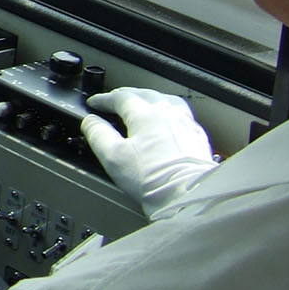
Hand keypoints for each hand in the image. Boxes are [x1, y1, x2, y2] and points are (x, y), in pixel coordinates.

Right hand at [81, 87, 216, 216]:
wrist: (188, 195)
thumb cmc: (153, 179)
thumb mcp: (113, 157)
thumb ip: (98, 134)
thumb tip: (90, 121)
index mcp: (146, 115)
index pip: (121, 98)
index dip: (104, 99)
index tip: (94, 103)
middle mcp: (168, 113)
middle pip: (144, 94)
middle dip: (126, 95)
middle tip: (114, 100)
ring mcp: (186, 124)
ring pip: (166, 100)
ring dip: (150, 99)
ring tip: (142, 104)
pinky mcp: (198, 137)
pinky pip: (182, 114)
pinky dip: (168, 111)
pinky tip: (166, 121)